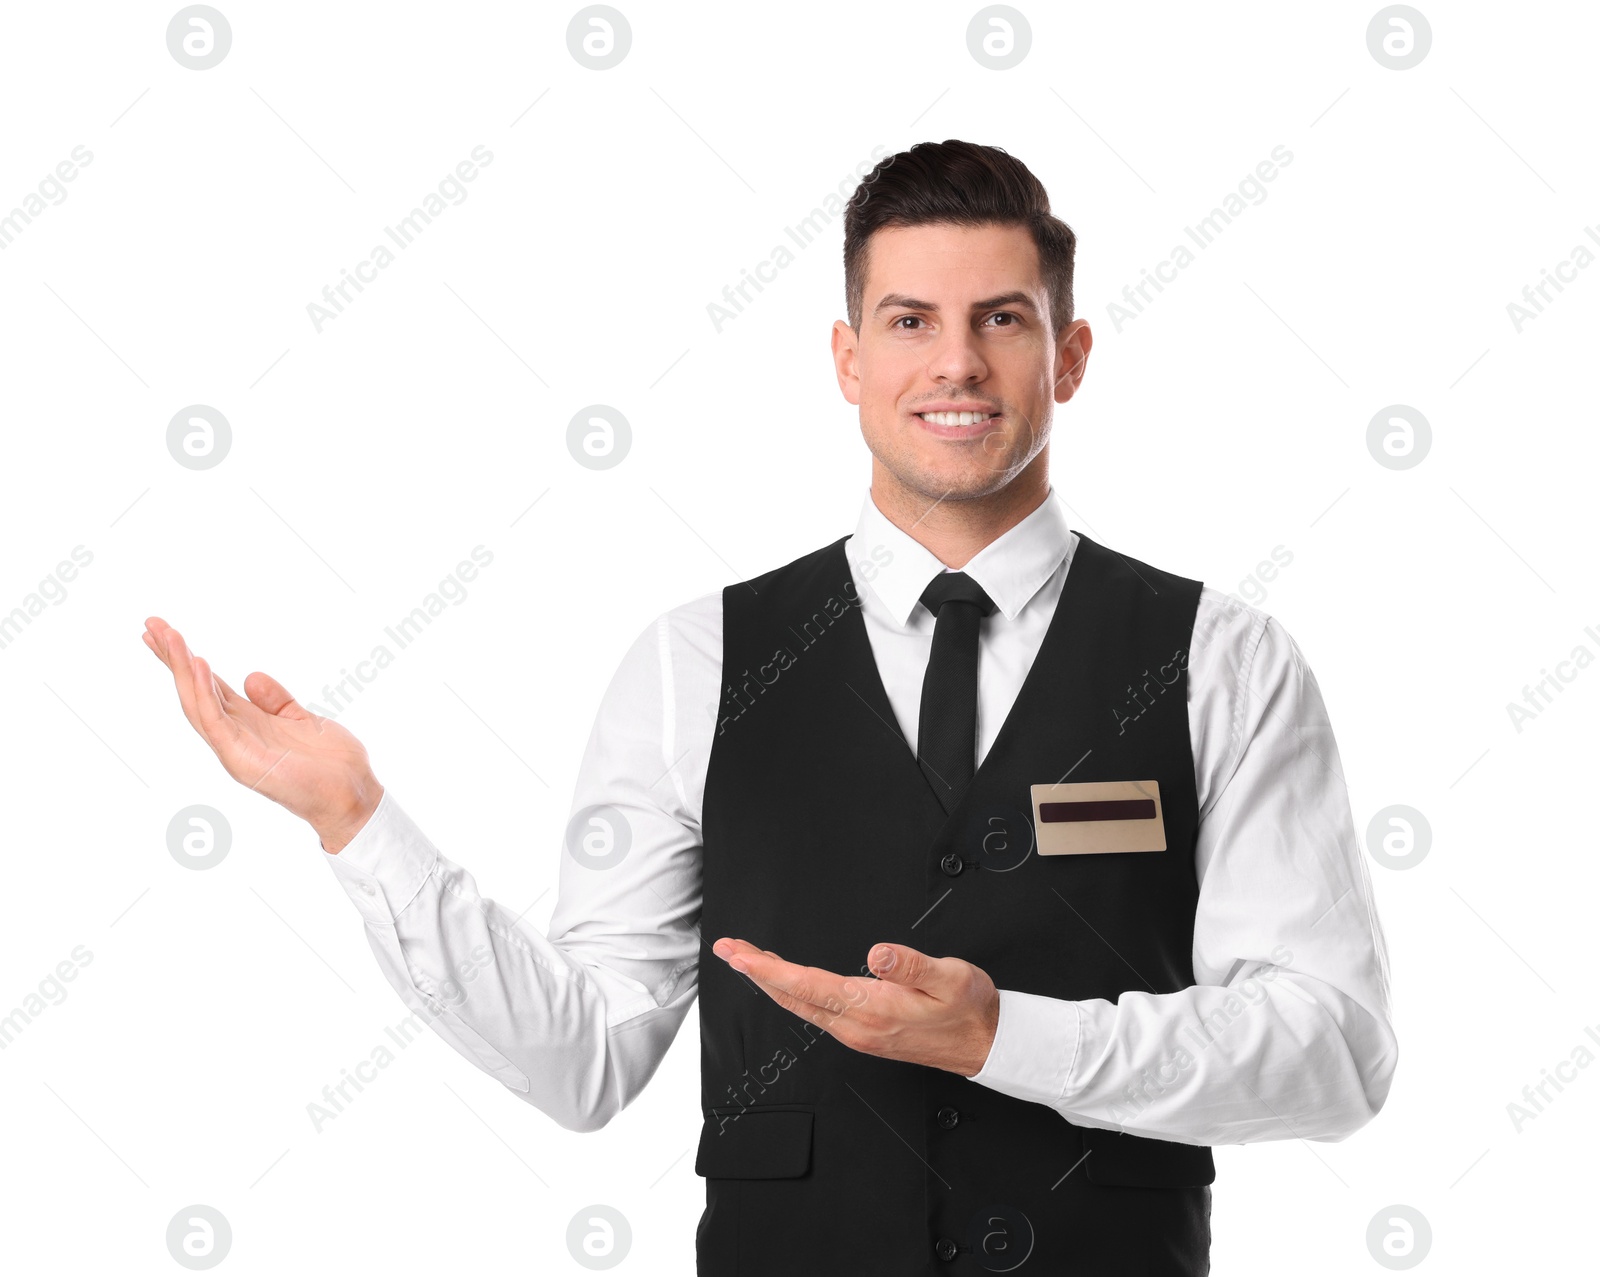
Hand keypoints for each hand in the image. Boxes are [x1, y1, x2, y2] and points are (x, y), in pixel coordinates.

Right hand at [142, 616, 382, 852]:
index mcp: (247, 724)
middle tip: (150, 625)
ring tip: (168, 635)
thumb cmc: (331, 764)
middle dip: (171, 659)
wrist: (353, 795)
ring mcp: (234, 749)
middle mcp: (234, 736)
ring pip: (197, 703)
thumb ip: (276, 701)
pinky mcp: (242, 760)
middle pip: (194, 692)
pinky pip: (216, 721)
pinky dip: (204, 693)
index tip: (165, 632)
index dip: (186, 660)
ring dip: (181, 669)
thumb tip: (250, 676)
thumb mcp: (301, 719)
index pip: (208, 687)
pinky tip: (197, 665)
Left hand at [711, 937, 1000, 1076]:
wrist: (986, 1043)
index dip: (768, 970)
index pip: (807, 985)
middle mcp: (857, 1026)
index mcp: (872, 1009)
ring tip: (747, 961)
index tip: (740, 955)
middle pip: (793, 998)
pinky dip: (791, 993)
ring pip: (800, 1006)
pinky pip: (815, 1011)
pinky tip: (786, 982)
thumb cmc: (969, 1009)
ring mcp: (857, 1033)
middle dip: (755, 973)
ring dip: (770, 983)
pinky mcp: (862, 1033)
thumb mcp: (951, 977)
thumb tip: (877, 953)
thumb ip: (912, 964)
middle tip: (728, 949)